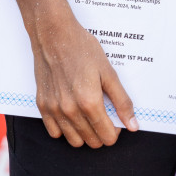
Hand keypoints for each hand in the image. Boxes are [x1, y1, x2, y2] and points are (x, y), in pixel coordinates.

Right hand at [31, 9, 138, 147]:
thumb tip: (132, 124)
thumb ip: (122, 101)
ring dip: (85, 134)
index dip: (115, 131)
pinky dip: (65, 128)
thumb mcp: (108, 71)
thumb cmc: (82, 48)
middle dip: (101, 132)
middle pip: (92, 141)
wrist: (54, 34)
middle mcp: (70, 110)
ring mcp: (54, 109)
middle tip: (103, 114)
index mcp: (89, 102)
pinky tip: (71, 113)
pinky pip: (55, 133)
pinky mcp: (42, 106)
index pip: (107, 137)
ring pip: (74, 141)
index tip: (115, 118)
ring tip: (88, 114)